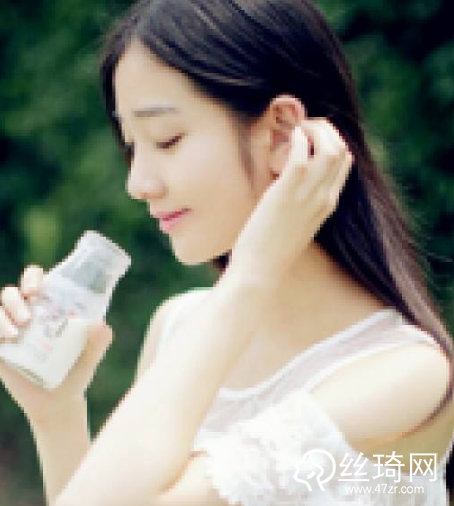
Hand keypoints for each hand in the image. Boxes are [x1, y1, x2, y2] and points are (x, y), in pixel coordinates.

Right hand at [0, 265, 112, 423]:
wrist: (57, 403)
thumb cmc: (76, 372)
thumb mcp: (90, 357)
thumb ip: (99, 341)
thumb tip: (101, 324)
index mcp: (51, 308)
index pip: (37, 280)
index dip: (33, 277)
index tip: (35, 290)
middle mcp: (28, 314)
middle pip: (13, 293)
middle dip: (15, 299)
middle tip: (27, 317)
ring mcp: (11, 330)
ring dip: (3, 317)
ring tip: (16, 335)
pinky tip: (5, 341)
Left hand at [229, 118, 353, 285]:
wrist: (260, 271)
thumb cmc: (270, 249)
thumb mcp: (294, 224)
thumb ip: (298, 204)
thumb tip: (288, 184)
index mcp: (327, 205)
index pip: (345, 163)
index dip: (331, 141)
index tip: (310, 137)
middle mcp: (324, 198)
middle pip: (342, 151)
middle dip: (326, 130)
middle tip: (304, 127)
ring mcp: (307, 196)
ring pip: (329, 148)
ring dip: (315, 130)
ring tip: (296, 129)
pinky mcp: (286, 194)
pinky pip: (301, 155)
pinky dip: (297, 139)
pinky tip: (288, 137)